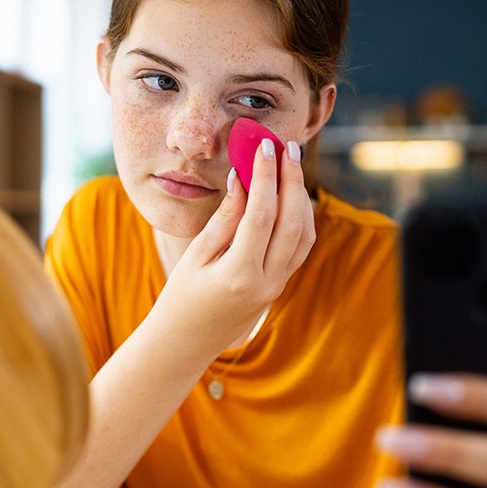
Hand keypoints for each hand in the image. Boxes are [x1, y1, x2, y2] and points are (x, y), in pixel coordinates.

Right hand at [152, 138, 313, 355]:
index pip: (262, 216)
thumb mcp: (196, 255)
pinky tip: (291, 193)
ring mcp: (278, 286)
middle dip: (292, 180)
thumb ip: (224, 219)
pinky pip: (301, 246)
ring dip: (301, 196)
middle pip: (291, 222)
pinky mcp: (281, 285)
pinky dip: (300, 216)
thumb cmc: (182, 296)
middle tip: (287, 147)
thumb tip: (244, 179)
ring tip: (291, 164)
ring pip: (304, 234)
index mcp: (239, 274)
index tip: (265, 147)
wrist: (188, 341)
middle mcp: (266, 282)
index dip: (266, 177)